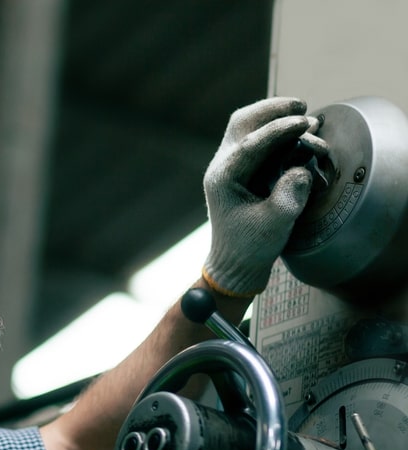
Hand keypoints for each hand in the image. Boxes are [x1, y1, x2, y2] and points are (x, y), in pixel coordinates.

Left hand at [202, 97, 327, 296]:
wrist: (235, 263)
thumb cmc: (251, 247)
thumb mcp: (274, 225)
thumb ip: (288, 197)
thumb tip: (301, 169)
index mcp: (223, 179)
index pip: (250, 143)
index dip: (279, 129)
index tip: (305, 123)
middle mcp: (222, 166)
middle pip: (242, 122)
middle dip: (272, 110)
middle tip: (301, 108)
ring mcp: (230, 165)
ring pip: (247, 126)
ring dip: (275, 116)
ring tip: (305, 118)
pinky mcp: (242, 169)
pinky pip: (257, 138)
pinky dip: (276, 130)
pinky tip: (299, 132)